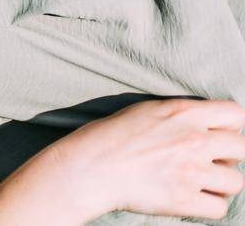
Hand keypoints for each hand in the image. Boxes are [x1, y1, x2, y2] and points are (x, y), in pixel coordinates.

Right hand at [5, 99, 244, 222]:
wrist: (89, 167)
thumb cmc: (110, 136)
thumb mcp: (146, 111)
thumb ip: (181, 115)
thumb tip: (208, 125)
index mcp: (183, 113)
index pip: (235, 114)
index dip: (231, 126)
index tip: (219, 135)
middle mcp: (193, 140)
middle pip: (242, 148)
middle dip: (230, 156)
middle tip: (212, 162)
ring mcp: (191, 171)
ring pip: (236, 181)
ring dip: (222, 183)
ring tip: (202, 182)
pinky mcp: (185, 199)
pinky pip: (220, 208)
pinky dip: (210, 205)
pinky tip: (193, 199)